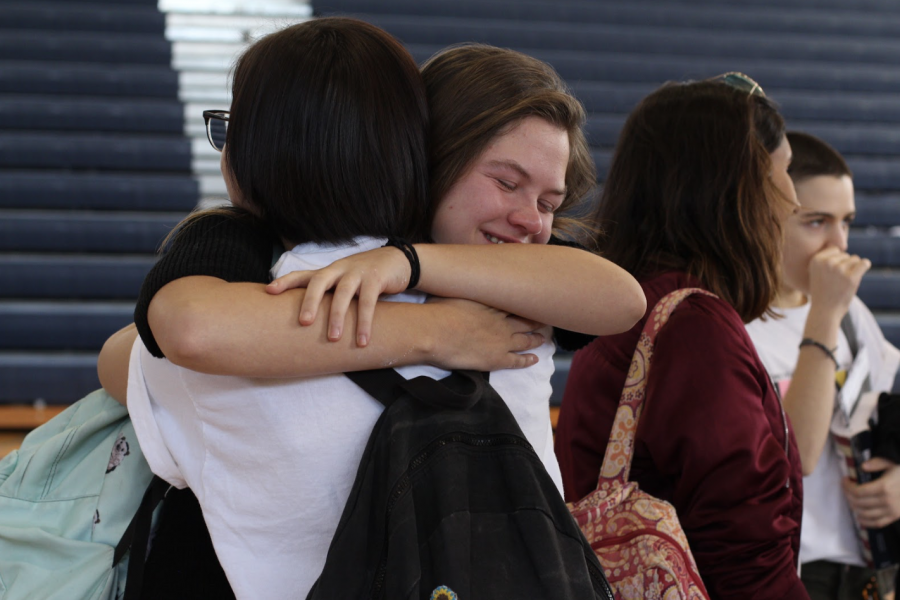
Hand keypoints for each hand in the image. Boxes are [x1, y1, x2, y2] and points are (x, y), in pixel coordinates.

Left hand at [266, 246, 410, 345]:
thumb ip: (329, 295)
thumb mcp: (344, 281)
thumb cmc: (365, 276)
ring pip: (344, 293)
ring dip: (338, 316)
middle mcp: (339, 269)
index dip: (285, 282)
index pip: (303, 275)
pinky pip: (369, 302)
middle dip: (310, 302)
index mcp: (329, 271)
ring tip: (334, 338)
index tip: (269, 291)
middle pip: (319, 282)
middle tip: (303, 323)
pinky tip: (362, 340)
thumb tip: (306, 321)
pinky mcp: (376, 278)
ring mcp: (358, 272)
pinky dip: (365, 322)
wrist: (397, 261)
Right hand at [425, 297, 545, 370]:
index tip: (530, 300)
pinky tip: (534, 359)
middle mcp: (501, 321)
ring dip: (536, 339)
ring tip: (544, 338)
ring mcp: (501, 340)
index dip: (523, 302)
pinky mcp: (497, 359)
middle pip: (524, 320)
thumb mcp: (451, 290)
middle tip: (545, 318)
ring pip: (525, 339)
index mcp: (491, 303)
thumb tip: (457, 276)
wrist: (435, 332)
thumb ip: (460, 286)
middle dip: (535, 319)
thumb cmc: (438, 309)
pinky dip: (527, 360)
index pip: (513, 302)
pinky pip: (517, 360)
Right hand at [807, 247, 870, 318]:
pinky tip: (860, 273)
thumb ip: (825, 260)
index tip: (831, 273)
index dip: (836, 260)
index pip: (834, 250)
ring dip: (853, 269)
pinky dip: (865, 266)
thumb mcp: (816, 273)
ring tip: (844, 282)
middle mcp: (826, 263)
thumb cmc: (822, 292)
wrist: (824, 311)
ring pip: (855, 259)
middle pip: (845, 254)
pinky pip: (864, 263)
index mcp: (815, 260)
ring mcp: (839, 270)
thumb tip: (839, 248)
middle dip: (844, 265)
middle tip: (837, 281)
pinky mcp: (851, 278)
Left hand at [843, 457, 899, 528]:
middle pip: (859, 503)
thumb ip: (877, 463)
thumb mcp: (893, 463)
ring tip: (851, 501)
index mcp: (884, 487)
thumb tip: (862, 466)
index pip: (858, 491)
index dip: (847, 487)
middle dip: (848, 496)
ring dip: (854, 508)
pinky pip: (878, 523)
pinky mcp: (896, 517)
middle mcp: (886, 501)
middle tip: (846, 489)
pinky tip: (859, 517)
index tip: (844, 480)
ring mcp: (892, 511)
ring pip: (865, 514)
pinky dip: (866, 522)